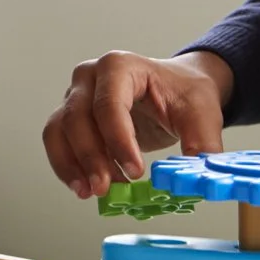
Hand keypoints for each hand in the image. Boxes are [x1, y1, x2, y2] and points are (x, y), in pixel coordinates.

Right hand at [44, 50, 232, 197]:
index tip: (134, 170)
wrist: (175, 90)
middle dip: (90, 157)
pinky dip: (67, 167)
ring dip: (72, 165)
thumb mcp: (201, 113)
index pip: (109, 103)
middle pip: (77, 117)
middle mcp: (90, 78)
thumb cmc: (183, 93)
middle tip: (106, 188)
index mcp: (120, 67)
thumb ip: (202, 144)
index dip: (118, 139)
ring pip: (59, 131)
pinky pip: (57, 143)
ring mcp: (76, 97)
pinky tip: (84, 187)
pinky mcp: (71, 118)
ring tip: (92, 192)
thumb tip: (194, 179)